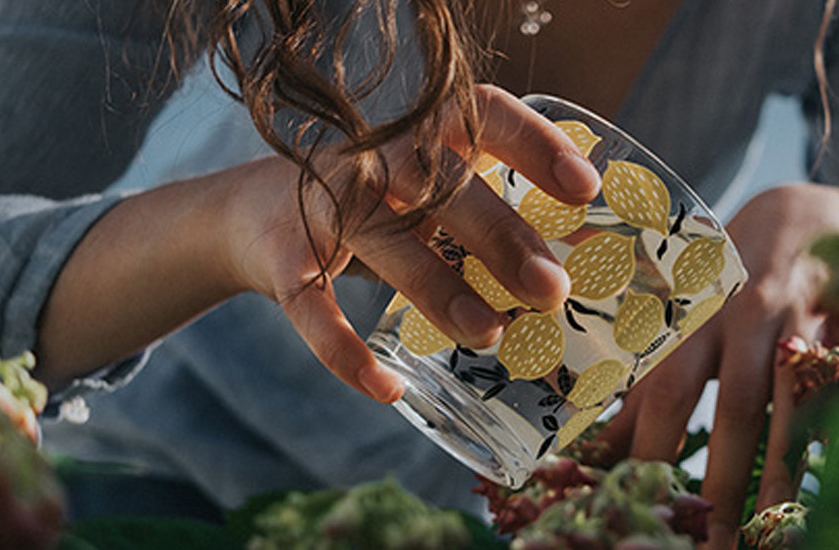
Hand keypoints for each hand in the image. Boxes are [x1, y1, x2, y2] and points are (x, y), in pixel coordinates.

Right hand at [36, 85, 600, 401]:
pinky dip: (345, 351)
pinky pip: (312, 307)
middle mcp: (378, 160)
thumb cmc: (378, 206)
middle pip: (441, 183)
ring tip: (489, 334)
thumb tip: (588, 262)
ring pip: (384, 242)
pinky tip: (387, 388)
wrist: (249, 213)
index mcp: (427, 136)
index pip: (487, 118)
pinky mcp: (283, 258)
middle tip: (551, 289)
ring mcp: (326, 206)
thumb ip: (497, 216)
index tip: (585, 188)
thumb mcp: (435, 197)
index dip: (536, 146)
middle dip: (500, 236)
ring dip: (438, 290)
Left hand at [600, 184, 838, 548]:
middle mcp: (749, 315)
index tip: (640, 508)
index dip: (652, 450)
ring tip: (773, 532)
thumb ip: (643, 385)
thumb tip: (588, 452)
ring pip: (801, 401)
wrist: (810, 208)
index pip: (667, 392)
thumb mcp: (680, 319)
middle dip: (723, 481)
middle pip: (736, 406)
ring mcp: (812, 316)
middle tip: (711, 545)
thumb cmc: (731, 277)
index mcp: (693, 315)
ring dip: (786, 470)